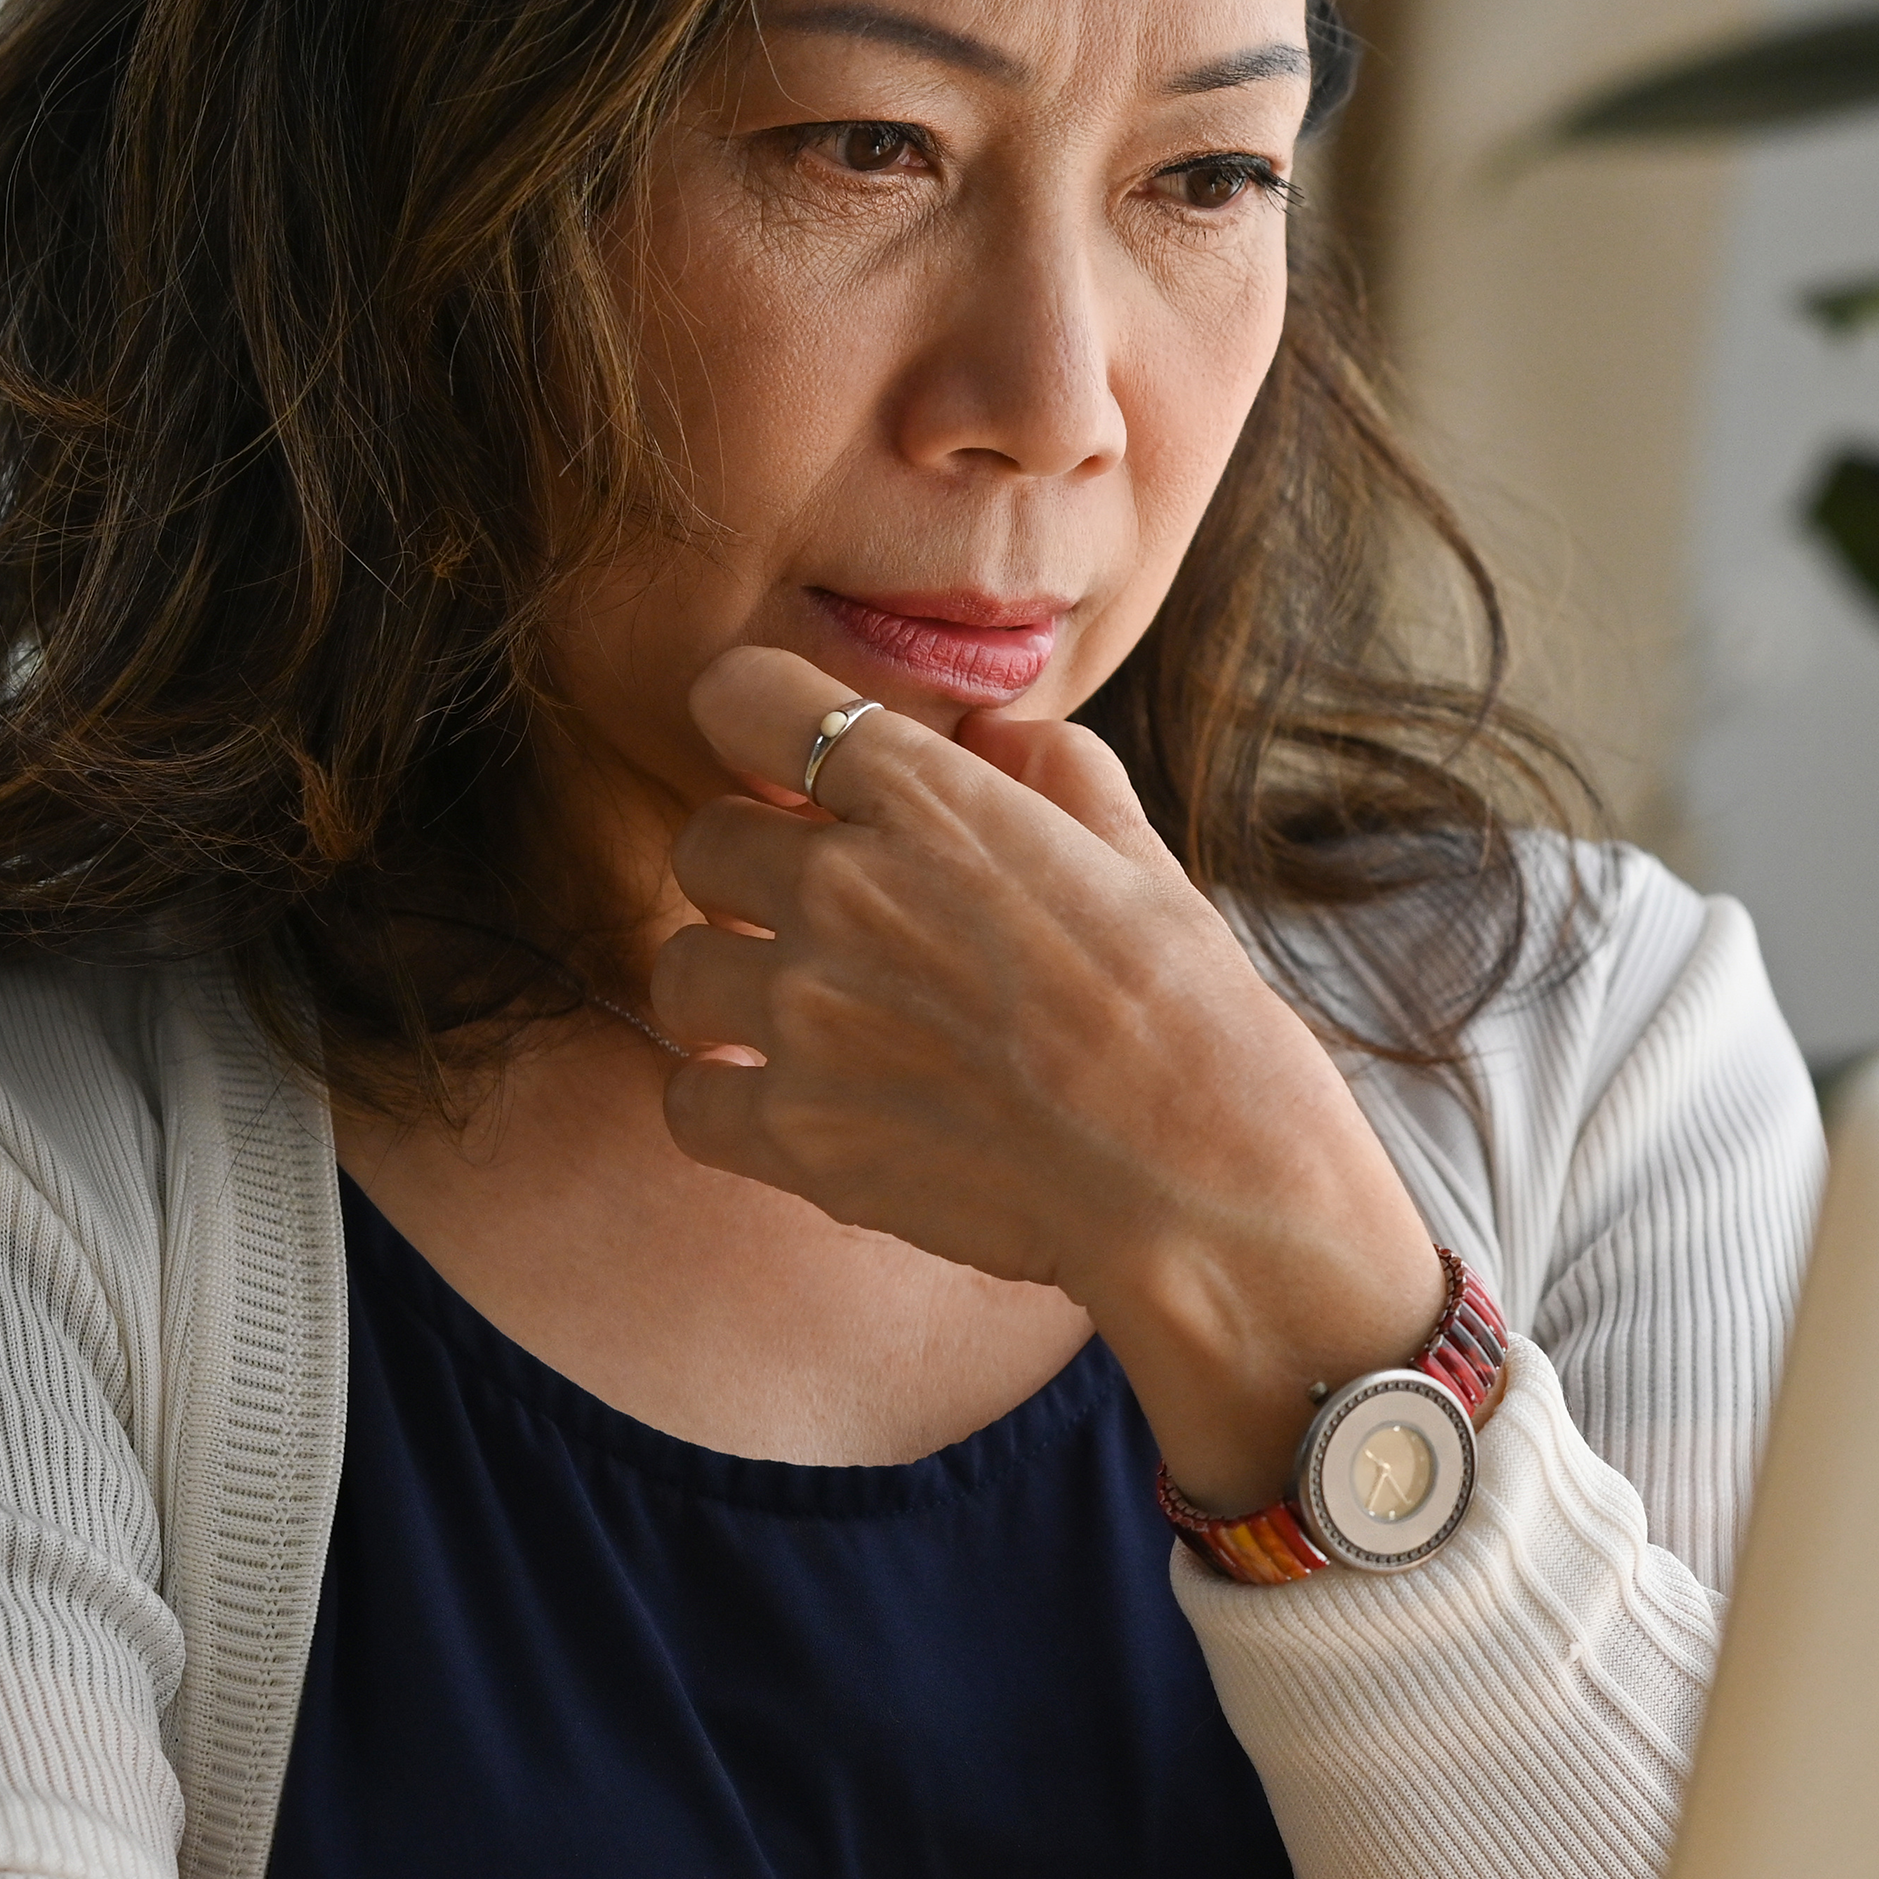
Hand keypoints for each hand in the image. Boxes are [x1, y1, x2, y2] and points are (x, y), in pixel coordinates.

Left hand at [648, 646, 1447, 1506]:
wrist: (1200, 1180)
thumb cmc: (1188, 1015)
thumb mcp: (1138, 855)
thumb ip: (1053, 768)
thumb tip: (991, 734)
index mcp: (930, 801)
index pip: (747, 697)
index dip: (758, 725)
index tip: (789, 771)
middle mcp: (845, 890)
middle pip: (703, 842)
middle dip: (750, 873)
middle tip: (817, 918)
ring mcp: (807, 1013)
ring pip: (678, 968)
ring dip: (730, 987)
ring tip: (808, 1019)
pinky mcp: (795, 1132)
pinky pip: (687, 1095)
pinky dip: (726, 1099)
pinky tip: (796, 1104)